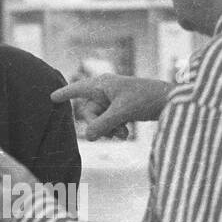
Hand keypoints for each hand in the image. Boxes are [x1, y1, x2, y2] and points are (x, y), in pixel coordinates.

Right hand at [50, 75, 170, 139]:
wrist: (169, 100)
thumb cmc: (146, 99)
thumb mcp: (122, 112)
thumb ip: (103, 124)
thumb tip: (89, 137)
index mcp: (102, 84)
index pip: (78, 88)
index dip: (65, 94)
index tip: (52, 97)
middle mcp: (106, 90)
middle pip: (88, 112)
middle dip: (99, 125)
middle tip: (113, 133)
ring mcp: (113, 99)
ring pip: (99, 119)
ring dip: (108, 129)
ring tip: (123, 134)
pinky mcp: (121, 108)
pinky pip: (109, 121)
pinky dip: (114, 129)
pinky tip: (125, 134)